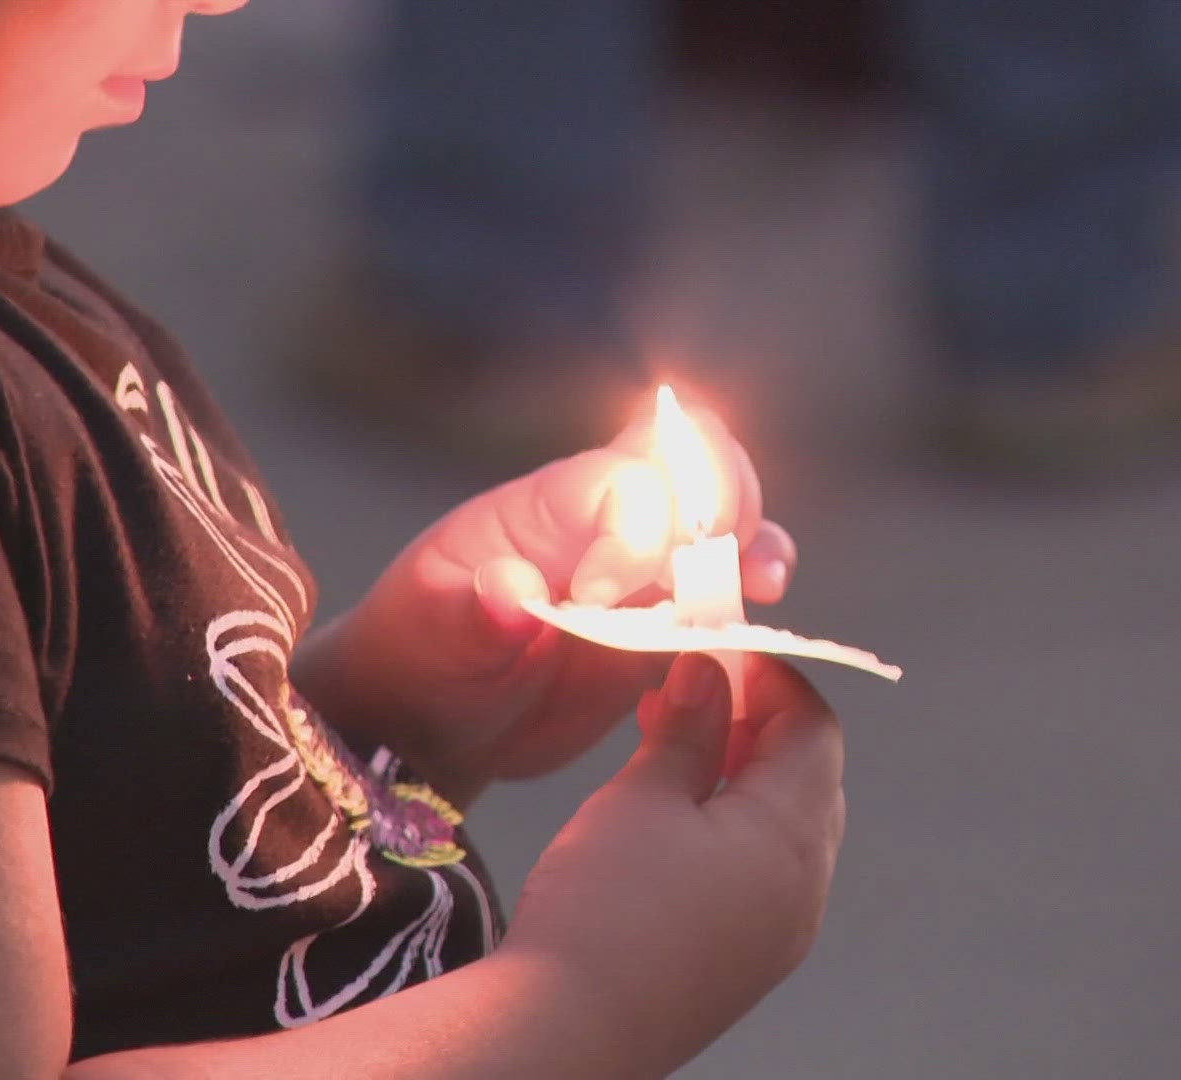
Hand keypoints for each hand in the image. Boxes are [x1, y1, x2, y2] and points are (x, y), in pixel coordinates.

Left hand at [293, 400, 794, 800]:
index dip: (632, 535)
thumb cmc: (420, 658)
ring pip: (728, 509)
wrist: (432, 713)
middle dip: (720, 503)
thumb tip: (509, 589)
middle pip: (692, 457)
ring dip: (754, 540)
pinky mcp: (666, 615)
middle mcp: (603, 520)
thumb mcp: (428, 638)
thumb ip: (469, 615)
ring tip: (760, 583)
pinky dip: (755, 589)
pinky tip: (753, 616)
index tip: (590, 603)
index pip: (622, 481)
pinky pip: (730, 581)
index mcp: (543, 508)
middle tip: (712, 575)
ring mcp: (642, 564)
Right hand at [498, 653, 844, 1076]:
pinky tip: (671, 820)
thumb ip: (686, 729)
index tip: (719, 650)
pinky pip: (761, 876)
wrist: (567, 1032)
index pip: (815, 729)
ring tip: (669, 745)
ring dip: (740, 777)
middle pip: (809, 778)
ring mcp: (779, 933)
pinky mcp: (744, 963)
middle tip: (693, 692)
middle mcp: (805, 888)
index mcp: (793, 835)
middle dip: (757, 725)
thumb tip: (709, 674)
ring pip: (784, 829)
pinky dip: (730, 830)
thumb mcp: (642, 796)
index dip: (771, 678)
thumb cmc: (603, 908)